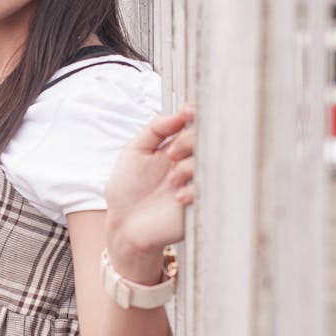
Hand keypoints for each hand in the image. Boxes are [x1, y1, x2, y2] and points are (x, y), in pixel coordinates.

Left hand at [104, 104, 194, 272]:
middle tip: (171, 154)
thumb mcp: (135, 150)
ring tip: (172, 179)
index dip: (195, 116)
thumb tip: (183, 110)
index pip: (197, 124)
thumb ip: (157, 128)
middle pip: (207, 139)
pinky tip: (177, 198)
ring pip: (212, 163)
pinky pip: (210, 191)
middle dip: (190, 141)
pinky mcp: (201, 204)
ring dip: (191, 166)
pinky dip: (194, 190)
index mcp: (178, 146)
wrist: (124, 225)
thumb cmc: (127, 188)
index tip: (188, 113)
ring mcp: (197, 182)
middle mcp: (191, 162)